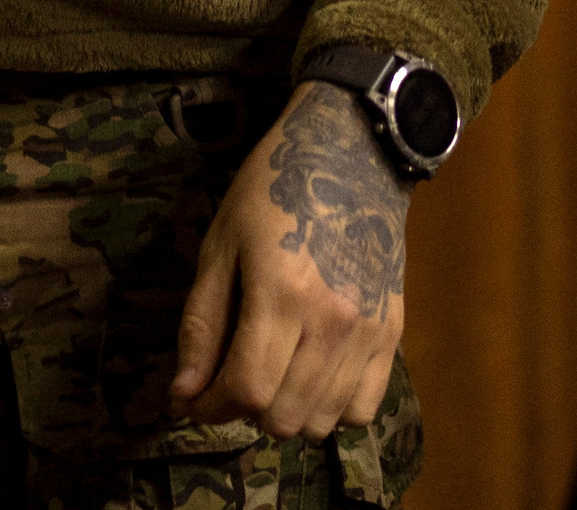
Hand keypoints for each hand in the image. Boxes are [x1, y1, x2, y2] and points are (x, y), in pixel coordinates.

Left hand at [170, 81, 408, 437]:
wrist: (350, 155)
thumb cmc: (271, 192)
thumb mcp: (220, 245)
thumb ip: (202, 324)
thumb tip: (184, 393)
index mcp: (281, 294)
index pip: (246, 389)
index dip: (209, 408)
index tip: (191, 398)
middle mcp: (331, 322)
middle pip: (283, 415)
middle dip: (242, 411)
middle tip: (227, 381)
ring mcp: (368, 331)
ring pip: (323, 421)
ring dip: (286, 414)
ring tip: (270, 378)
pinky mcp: (392, 333)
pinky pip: (364, 408)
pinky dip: (331, 410)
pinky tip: (311, 380)